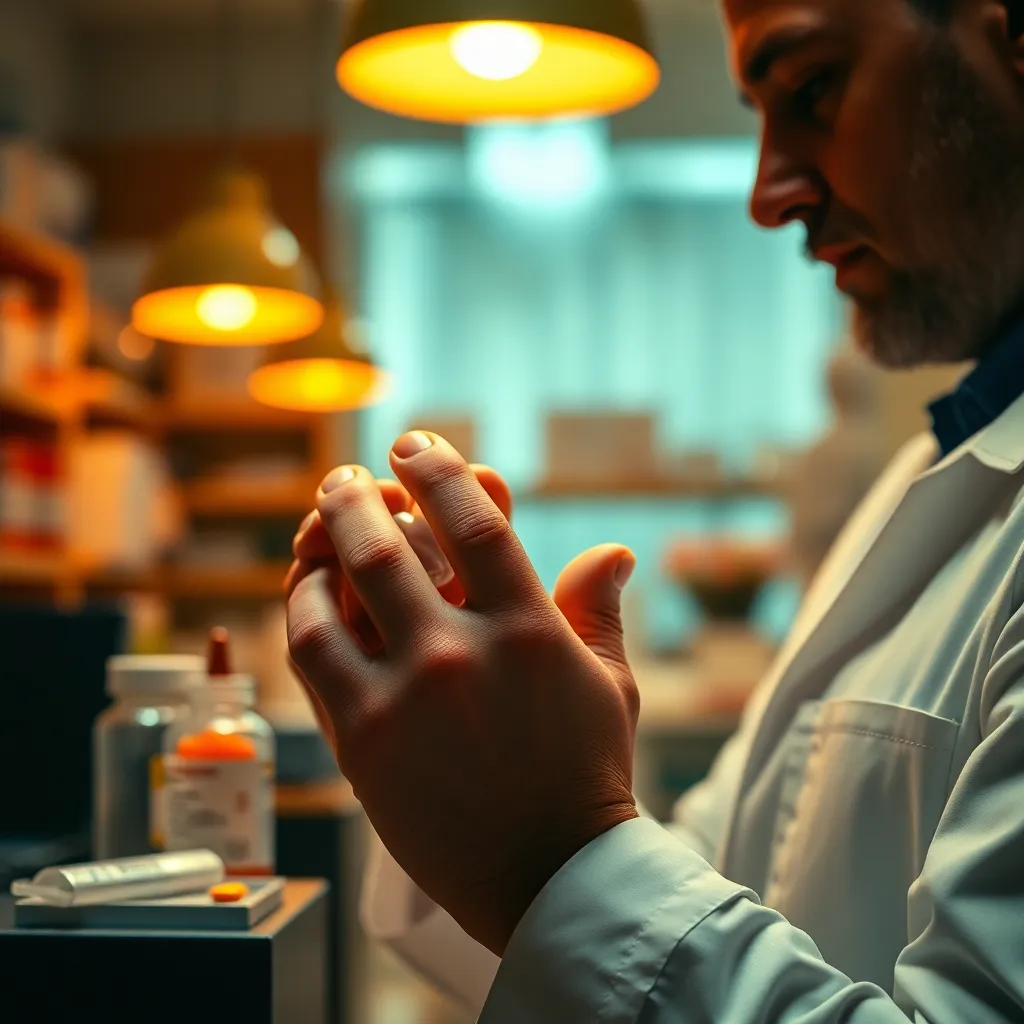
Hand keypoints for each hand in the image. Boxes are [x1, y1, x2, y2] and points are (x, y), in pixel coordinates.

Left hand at [286, 432, 639, 954]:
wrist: (547, 877)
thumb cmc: (586, 775)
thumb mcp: (610, 686)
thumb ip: (598, 610)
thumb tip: (613, 551)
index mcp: (530, 629)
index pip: (473, 520)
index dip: (437, 470)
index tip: (416, 445)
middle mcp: (462, 653)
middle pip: (387, 543)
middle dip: (360, 495)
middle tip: (348, 477)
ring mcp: (404, 696)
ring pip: (337, 591)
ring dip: (320, 543)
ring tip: (318, 527)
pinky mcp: (361, 740)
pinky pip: (312, 651)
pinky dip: (302, 609)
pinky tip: (307, 592)